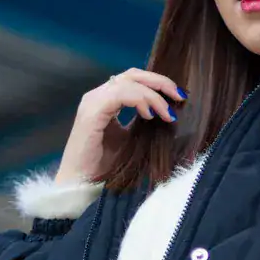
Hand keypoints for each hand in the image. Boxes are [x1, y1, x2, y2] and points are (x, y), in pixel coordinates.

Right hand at [54, 69, 186, 184]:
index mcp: (106, 100)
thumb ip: (143, 121)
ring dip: (153, 95)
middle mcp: (97, 96)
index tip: (179, 97)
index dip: (158, 83)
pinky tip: (150, 116)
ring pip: (129, 82)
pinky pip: (120, 95)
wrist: (80, 185)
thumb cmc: (104, 165)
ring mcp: (93, 102)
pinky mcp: (91, 113)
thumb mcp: (131, 138)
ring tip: (167, 113)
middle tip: (180, 96)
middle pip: (133, 74)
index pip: (133, 79)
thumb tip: (170, 112)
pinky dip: (139, 101)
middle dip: (160, 82)